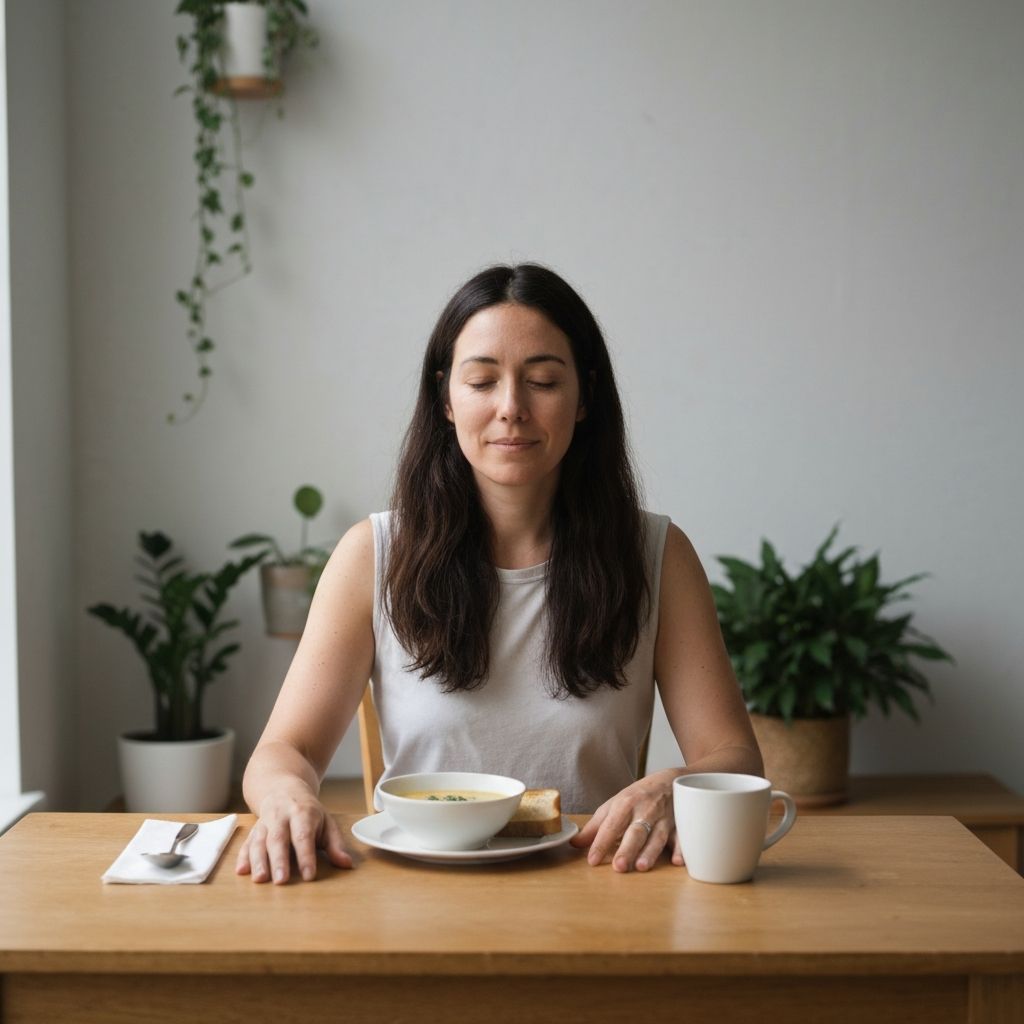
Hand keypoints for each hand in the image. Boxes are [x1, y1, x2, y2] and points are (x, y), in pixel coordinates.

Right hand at [235, 787, 352, 883]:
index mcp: (303, 813)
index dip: (306, 856)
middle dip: (279, 860)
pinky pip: (246, 843)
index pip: (304, 836)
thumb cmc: (308, 812)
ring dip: (258, 861)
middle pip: (279, 838)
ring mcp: (264, 822)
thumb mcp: (326, 822)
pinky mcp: (253, 830)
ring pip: (259, 841)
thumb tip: (347, 865)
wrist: (283, 789)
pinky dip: (243, 857)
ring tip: (260, 880)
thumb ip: (336, 844)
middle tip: (281, 881)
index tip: (309, 875)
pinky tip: (241, 871)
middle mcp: (281, 816)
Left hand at [569, 769, 682, 871]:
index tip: (592, 860)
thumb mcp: (615, 804)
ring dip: (651, 852)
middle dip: (627, 849)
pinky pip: (683, 837)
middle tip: (619, 866)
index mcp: (625, 803)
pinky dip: (682, 849)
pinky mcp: (681, 824)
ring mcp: (664, 817)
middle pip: (635, 832)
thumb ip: (596, 825)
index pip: (611, 825)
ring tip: (641, 867)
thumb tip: (575, 843)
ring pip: (658, 836)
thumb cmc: (639, 795)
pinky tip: (679, 862)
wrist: (671, 779)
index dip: (601, 843)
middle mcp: (645, 810)